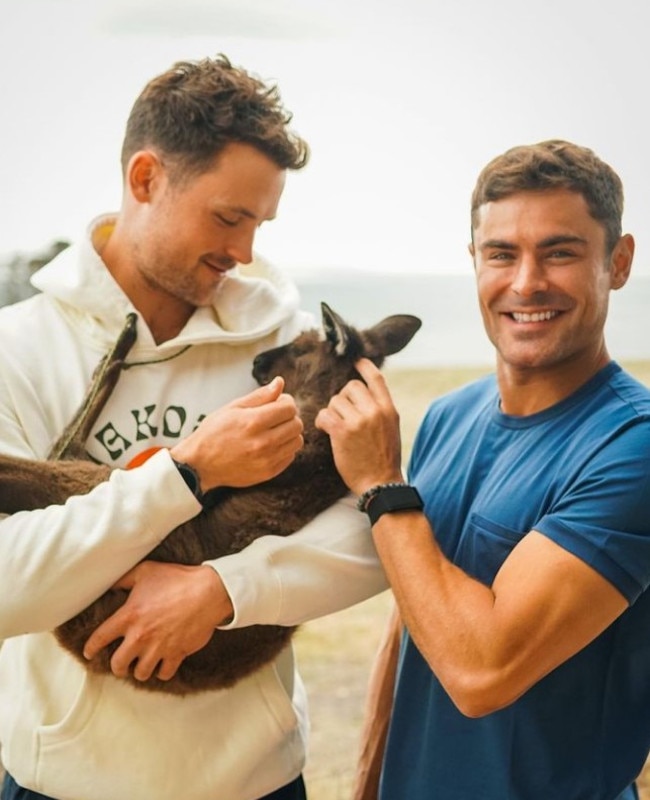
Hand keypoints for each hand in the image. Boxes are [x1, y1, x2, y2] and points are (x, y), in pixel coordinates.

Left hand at [83, 561, 231, 681]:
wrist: (208, 592)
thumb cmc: (177, 580)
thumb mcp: (146, 571)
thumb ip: (124, 579)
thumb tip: (109, 584)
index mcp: (129, 616)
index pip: (100, 638)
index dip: (91, 648)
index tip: (89, 653)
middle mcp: (140, 636)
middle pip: (118, 665)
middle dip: (117, 666)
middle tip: (121, 662)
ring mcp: (158, 648)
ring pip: (140, 673)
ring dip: (139, 670)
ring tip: (141, 664)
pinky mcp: (176, 654)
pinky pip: (164, 674)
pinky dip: (162, 671)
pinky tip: (162, 665)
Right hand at [170, 376, 303, 490]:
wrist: (200, 464)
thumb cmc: (214, 432)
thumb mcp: (233, 408)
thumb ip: (259, 396)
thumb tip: (279, 382)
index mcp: (253, 422)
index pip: (289, 408)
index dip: (286, 402)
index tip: (278, 403)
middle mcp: (263, 442)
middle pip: (297, 424)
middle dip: (289, 417)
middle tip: (275, 417)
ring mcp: (267, 460)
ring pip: (297, 441)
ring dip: (289, 433)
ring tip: (274, 431)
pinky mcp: (268, 473)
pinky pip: (290, 456)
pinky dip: (284, 448)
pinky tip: (270, 445)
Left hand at [315, 358, 402, 494]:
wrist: (380, 483)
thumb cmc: (384, 458)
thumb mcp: (390, 428)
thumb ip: (380, 409)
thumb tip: (365, 394)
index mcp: (389, 409)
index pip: (376, 378)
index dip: (365, 366)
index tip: (356, 361)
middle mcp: (375, 411)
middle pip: (351, 387)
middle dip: (343, 398)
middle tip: (343, 415)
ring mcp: (359, 421)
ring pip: (336, 401)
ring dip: (332, 412)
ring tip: (337, 426)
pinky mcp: (342, 432)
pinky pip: (325, 415)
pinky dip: (321, 421)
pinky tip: (326, 429)